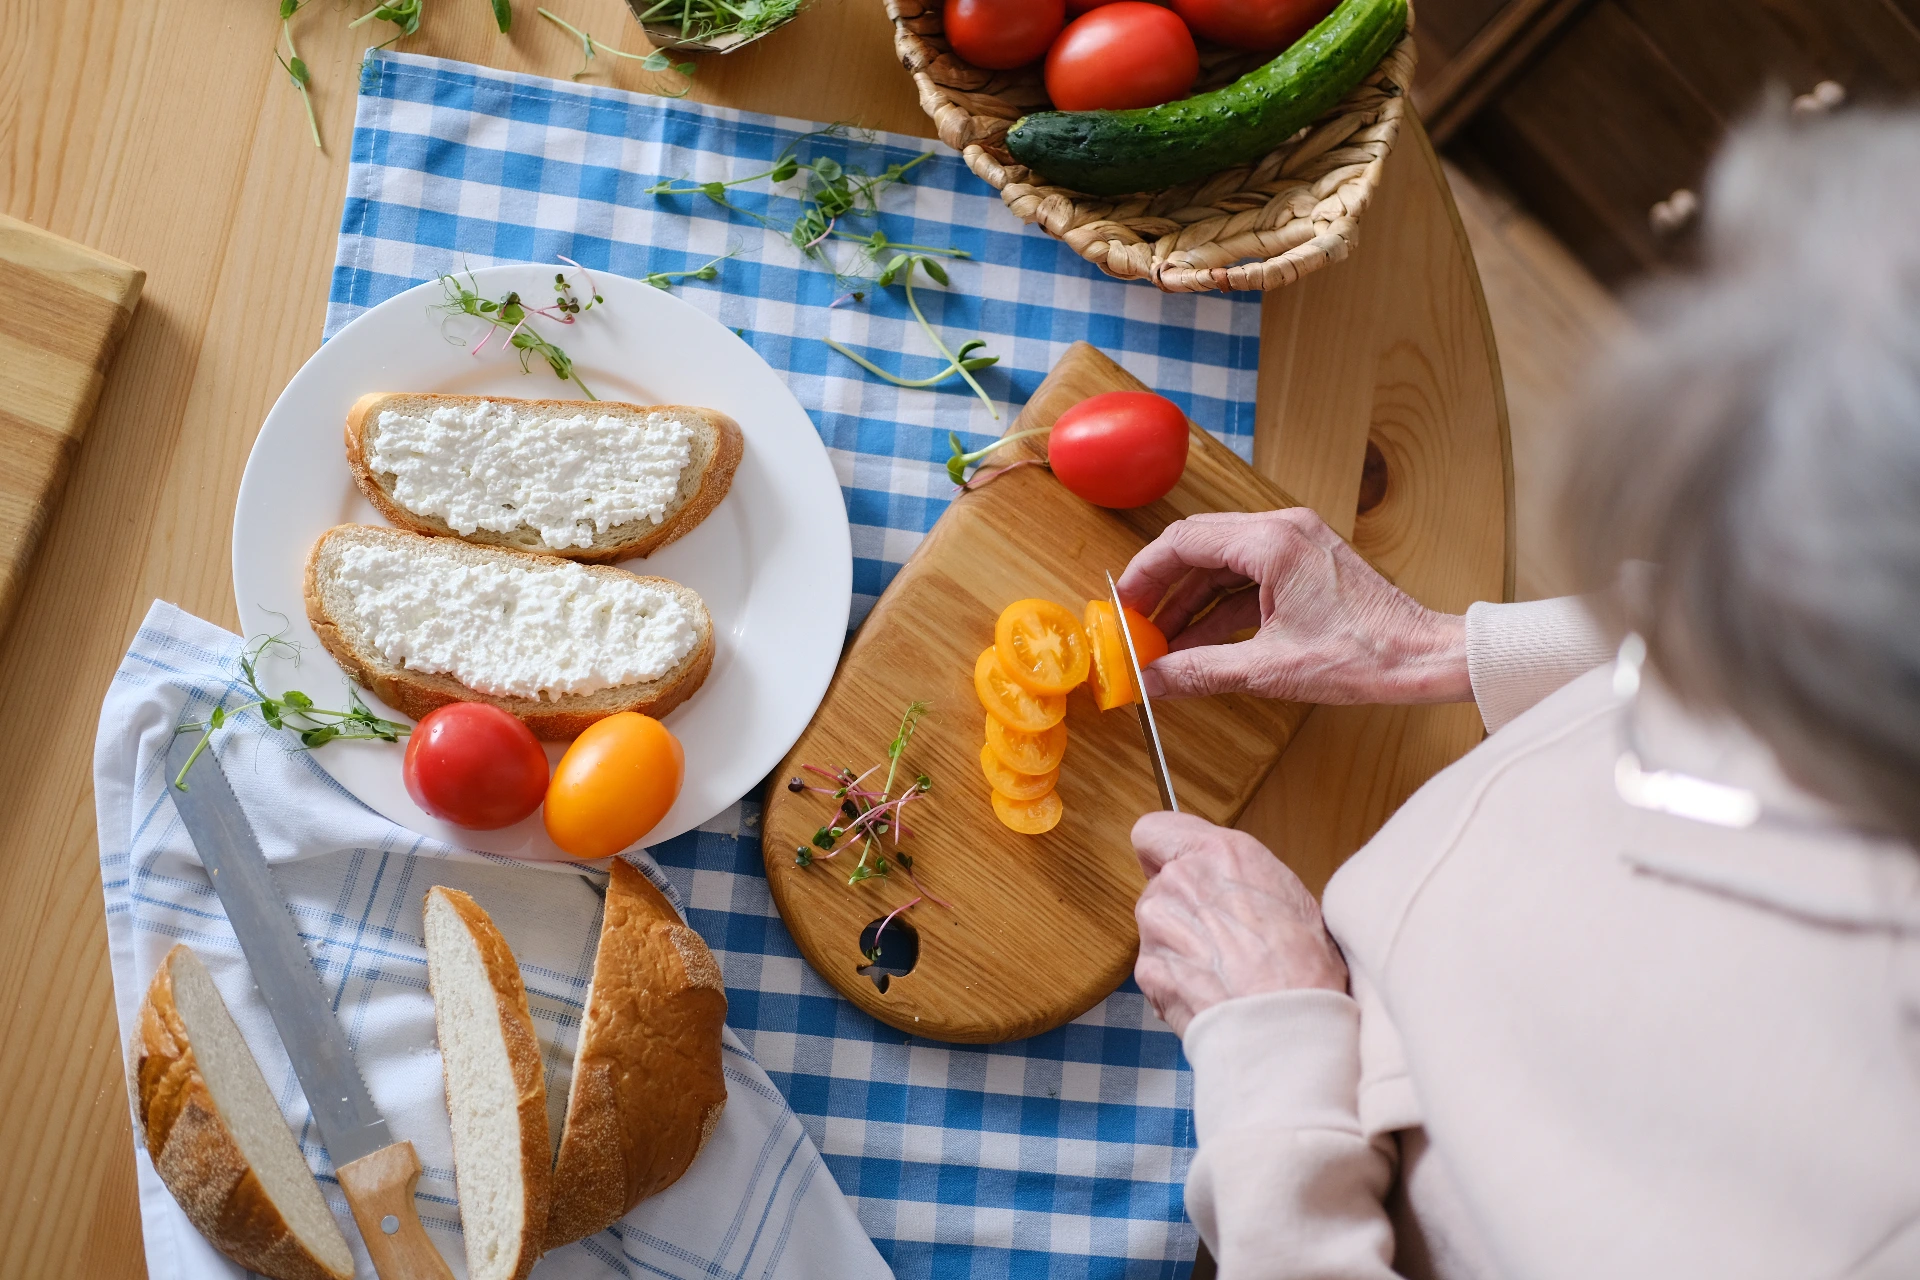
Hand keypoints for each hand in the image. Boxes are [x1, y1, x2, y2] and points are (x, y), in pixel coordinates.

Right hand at [1117, 507, 1471, 703]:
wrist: (1425, 657)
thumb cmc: (1366, 656)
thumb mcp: (1271, 669)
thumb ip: (1201, 671)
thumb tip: (1151, 682)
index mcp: (1272, 542)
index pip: (1184, 542)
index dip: (1144, 574)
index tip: (1119, 605)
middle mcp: (1282, 530)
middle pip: (1198, 547)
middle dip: (1161, 588)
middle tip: (1132, 624)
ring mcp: (1294, 545)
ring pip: (1220, 564)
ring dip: (1188, 602)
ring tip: (1160, 642)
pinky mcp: (1303, 565)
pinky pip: (1245, 578)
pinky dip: (1218, 607)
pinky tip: (1197, 642)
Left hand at [1132, 812, 1346, 1036]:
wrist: (1286, 1023)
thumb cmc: (1304, 965)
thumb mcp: (1288, 893)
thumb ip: (1239, 878)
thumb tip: (1230, 887)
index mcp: (1219, 852)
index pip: (1153, 830)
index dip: (1161, 853)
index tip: (1173, 867)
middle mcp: (1180, 880)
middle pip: (1158, 885)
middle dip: (1180, 908)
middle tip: (1220, 937)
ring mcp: (1158, 924)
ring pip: (1156, 927)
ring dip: (1177, 945)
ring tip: (1221, 971)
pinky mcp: (1147, 968)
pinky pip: (1155, 968)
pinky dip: (1174, 981)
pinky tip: (1210, 993)